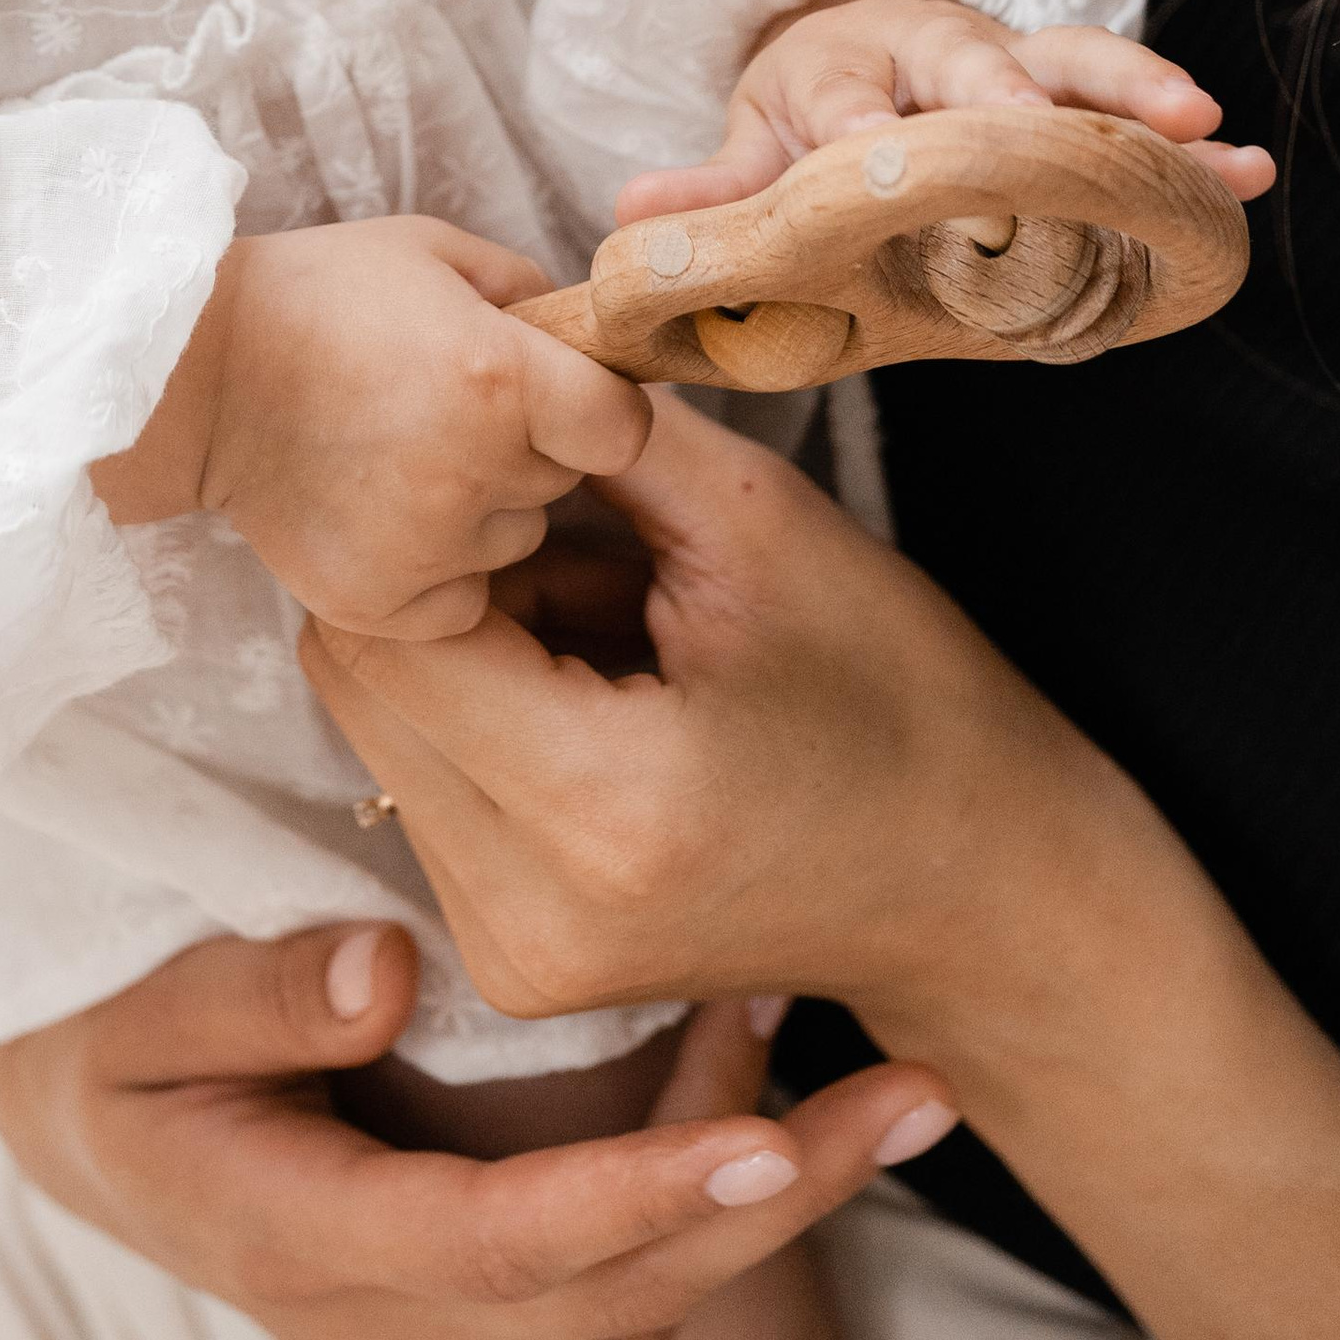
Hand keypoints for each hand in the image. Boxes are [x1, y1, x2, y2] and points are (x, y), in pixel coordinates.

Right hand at [0, 920, 953, 1339]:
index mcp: (307, 1240)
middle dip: (778, 1203)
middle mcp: (393, 1322)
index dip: (643, 1200)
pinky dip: (714, 1191)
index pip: (503, 1244)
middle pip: (616, 1299)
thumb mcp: (137, 1013)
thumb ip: (254, 993)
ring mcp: (445, 1333)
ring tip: (882, 1077)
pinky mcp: (482, 1307)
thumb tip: (385, 972)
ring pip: (645, 1304)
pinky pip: (627, 1282)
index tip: (772, 1144)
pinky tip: (769, 1076)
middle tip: (911, 1094)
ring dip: (770, 1197)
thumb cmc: (111, 1047)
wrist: (88, 1124)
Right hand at [95, 219, 650, 638]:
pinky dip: (436, 567)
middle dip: (531, 449)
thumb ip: (526, 291)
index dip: (599, 408)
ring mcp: (424, 548)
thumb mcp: (435, 253)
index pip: (623, 426)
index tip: (564, 397)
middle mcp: (473, 472)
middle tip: (455, 413)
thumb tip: (585, 334)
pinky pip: (459, 598)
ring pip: (515, 542)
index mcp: (500, 378)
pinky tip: (382, 512)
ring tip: (406, 457)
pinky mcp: (378, 603)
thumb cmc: (317, 294)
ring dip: (484, 508)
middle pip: (562, 481)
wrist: (191, 372)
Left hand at [300, 391, 1132, 1036]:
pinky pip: (426, 787)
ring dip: (465, 647)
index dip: (438, 522)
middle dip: (443, 581)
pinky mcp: (518, 964)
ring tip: (610, 619)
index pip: (386, 628)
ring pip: (379, 730)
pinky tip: (598, 688)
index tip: (525, 473)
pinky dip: (484, 713)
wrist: (979, 886)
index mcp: (599, 809)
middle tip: (582, 538)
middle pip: (360, 682)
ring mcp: (517, 958)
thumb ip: (592, 441)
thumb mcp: (755, 524)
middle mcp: (529, 915)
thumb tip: (466, 375)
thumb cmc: (897, 695)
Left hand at [616, 0, 1274, 222]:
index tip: (872, 164)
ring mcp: (1016, 71)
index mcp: (843, 74)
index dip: (860, 140)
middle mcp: (935, 60)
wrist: (866, 47)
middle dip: (1010, 104)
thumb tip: (629, 225)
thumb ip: (709, 193)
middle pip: (974, 73)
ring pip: (1074, 66)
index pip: (847, 113)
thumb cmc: (812, 112)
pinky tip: (1251, 172)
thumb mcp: (755, 145)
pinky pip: (1137, 111)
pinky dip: (1195, 144)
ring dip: (1131, 95)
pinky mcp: (1074, 98)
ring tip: (1195, 125)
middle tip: (1039, 130)